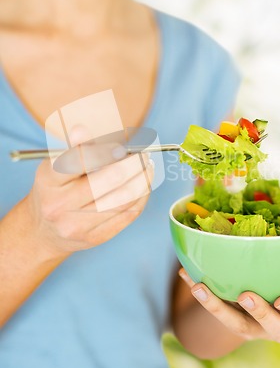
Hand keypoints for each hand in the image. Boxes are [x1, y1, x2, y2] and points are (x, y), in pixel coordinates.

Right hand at [25, 143, 153, 256]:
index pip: (80, 160)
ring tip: (148, 167)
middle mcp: (59, 205)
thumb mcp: (56, 165)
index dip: (107, 150)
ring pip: (124, 198)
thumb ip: (74, 148)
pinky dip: (141, 196)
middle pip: (110, 179)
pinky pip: (128, 214)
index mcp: (49, 180)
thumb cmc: (55, 190)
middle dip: (134, 163)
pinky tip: (144, 185)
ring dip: (143, 179)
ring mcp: (77, 225)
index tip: (122, 146)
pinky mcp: (95, 238)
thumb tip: (81, 130)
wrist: (44, 232)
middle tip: (144, 154)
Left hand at [179, 268, 279, 343]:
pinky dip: (201, 292)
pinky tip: (185, 274)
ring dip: (218, 307)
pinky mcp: (237, 324)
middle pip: (278, 330)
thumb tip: (274, 213)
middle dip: (261, 314)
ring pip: (240, 326)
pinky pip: (216, 313)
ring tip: (199, 287)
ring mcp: (258, 328)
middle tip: (245, 295)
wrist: (267, 290)